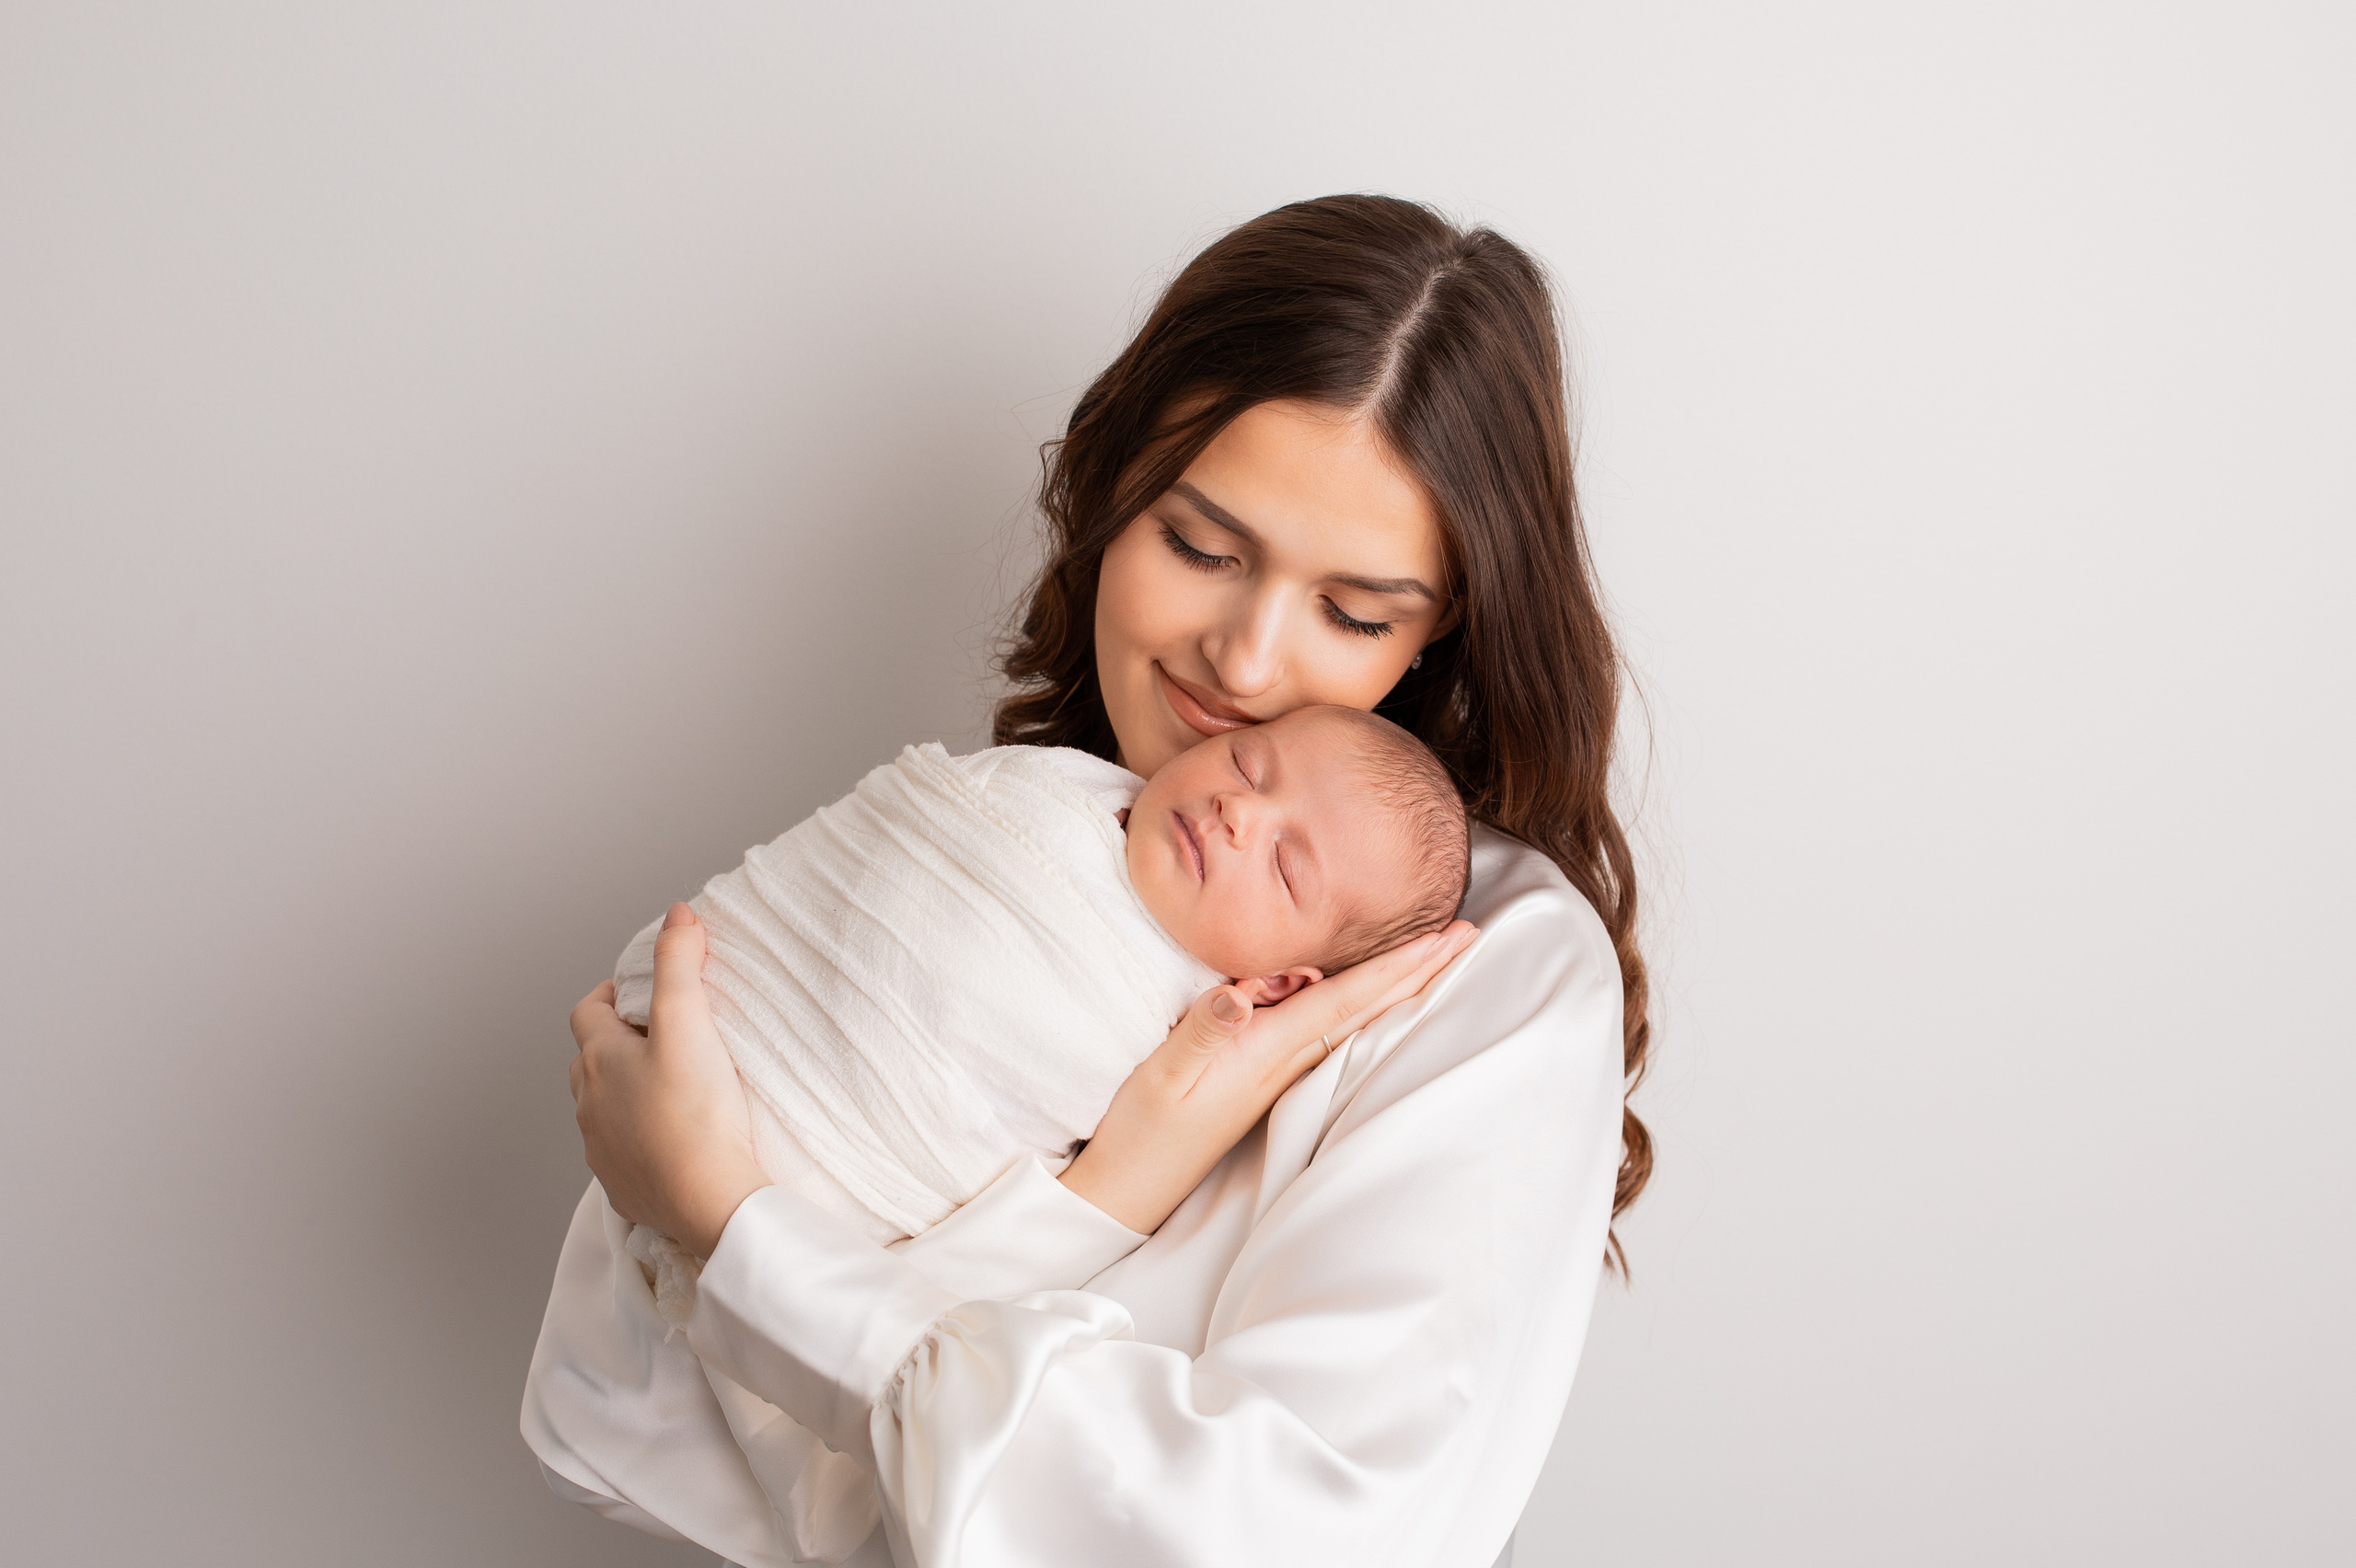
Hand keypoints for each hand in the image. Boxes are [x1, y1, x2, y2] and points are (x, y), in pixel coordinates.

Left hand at [567, 904, 769, 1256]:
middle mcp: (589, 1105)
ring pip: (603, 1107)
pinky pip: (622, 1153)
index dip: (611, 995)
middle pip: (591, 1059)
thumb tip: (677, 915)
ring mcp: (602, 1150)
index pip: (587, 1011)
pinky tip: (673, 1138)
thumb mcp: (689, 1022)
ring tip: (670, 1085)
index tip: (641, 991)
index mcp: (599, 1061)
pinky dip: (640, 1138)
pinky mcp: (623, 1186)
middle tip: (661, 1034)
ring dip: (626, 1091)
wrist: (708, 1199)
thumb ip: (680, 963)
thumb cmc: (697, 1112)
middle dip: (618, 1042)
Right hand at [1059, 920, 1478, 1233]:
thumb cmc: (1147, 1128)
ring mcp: (1280, 1069)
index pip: (1348, 998)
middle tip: (1470, 932)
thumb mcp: (1164, 1073)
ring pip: (1351, 1017)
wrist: (1133, 1185)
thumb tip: (1239, 998)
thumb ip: (1201, 1030)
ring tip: (1436, 953)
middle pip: (1367, 1005)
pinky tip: (1370, 995)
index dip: (1400, 966)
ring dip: (1398, 984)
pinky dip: (1359, 1003)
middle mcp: (1287, 1059)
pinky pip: (1324, 1028)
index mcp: (1271, 1050)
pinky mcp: (1265, 1074)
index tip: (1448, 937)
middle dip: (1419, 969)